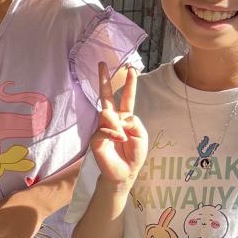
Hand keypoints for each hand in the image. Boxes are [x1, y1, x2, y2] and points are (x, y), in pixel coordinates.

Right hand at [89, 63, 147, 189]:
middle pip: (107, 97)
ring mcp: (102, 128)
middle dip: (104, 80)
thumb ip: (132, 121)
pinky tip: (118, 139)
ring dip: (117, 124)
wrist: (124, 173)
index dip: (129, 84)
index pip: (127, 98)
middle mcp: (112, 120)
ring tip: (122, 137)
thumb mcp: (141, 135)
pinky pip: (104, 129)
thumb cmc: (133, 154)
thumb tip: (114, 116)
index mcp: (125, 118)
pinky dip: (113, 133)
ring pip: (107, 114)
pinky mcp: (96, 139)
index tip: (131, 69)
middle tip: (102, 63)